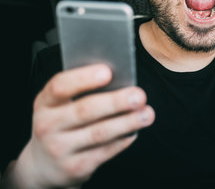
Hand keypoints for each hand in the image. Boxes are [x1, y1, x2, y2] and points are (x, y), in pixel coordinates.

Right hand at [5, 64, 153, 187]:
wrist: (44, 165)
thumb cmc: (60, 123)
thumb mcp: (60, 105)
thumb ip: (82, 91)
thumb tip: (120, 79)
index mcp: (45, 103)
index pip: (60, 86)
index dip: (84, 78)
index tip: (108, 72)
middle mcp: (47, 126)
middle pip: (85, 110)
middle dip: (115, 102)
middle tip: (139, 95)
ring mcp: (59, 149)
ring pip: (99, 133)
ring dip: (127, 122)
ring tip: (147, 114)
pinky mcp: (75, 167)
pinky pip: (105, 151)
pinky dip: (123, 140)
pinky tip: (135, 131)